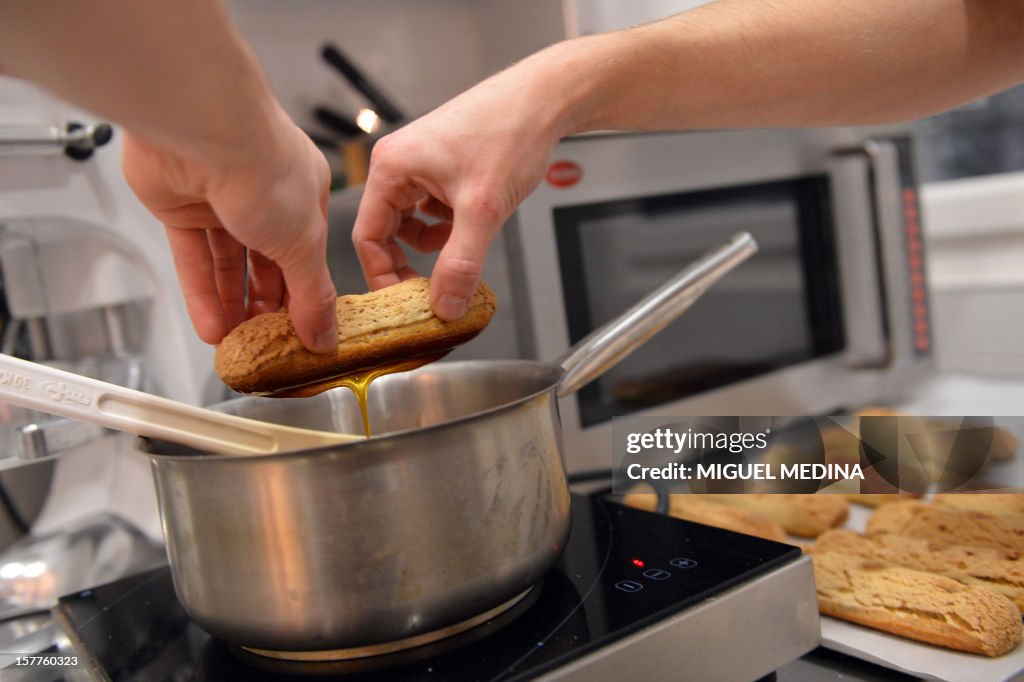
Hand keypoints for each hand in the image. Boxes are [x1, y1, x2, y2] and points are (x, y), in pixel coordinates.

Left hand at [122, 108, 338, 352]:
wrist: (201, 129)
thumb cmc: (264, 164)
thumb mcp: (304, 243)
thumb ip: (312, 294)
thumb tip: (325, 336)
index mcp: (305, 194)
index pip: (307, 256)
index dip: (305, 297)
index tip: (304, 334)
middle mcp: (264, 194)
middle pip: (266, 262)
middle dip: (266, 306)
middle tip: (268, 344)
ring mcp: (220, 198)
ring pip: (227, 263)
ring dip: (232, 305)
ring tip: (237, 345)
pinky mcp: (180, 205)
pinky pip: (193, 259)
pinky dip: (201, 295)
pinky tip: (211, 327)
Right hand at [352, 56, 570, 319]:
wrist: (546, 100)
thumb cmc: (510, 132)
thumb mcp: (482, 210)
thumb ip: (460, 264)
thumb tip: (445, 307)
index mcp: (391, 167)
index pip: (367, 238)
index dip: (384, 277)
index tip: (405, 305)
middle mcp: (399, 164)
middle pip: (387, 232)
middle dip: (411, 264)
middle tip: (433, 293)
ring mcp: (421, 165)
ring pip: (413, 224)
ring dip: (435, 245)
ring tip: (463, 248)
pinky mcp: (443, 168)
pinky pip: (434, 210)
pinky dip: (451, 226)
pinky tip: (474, 223)